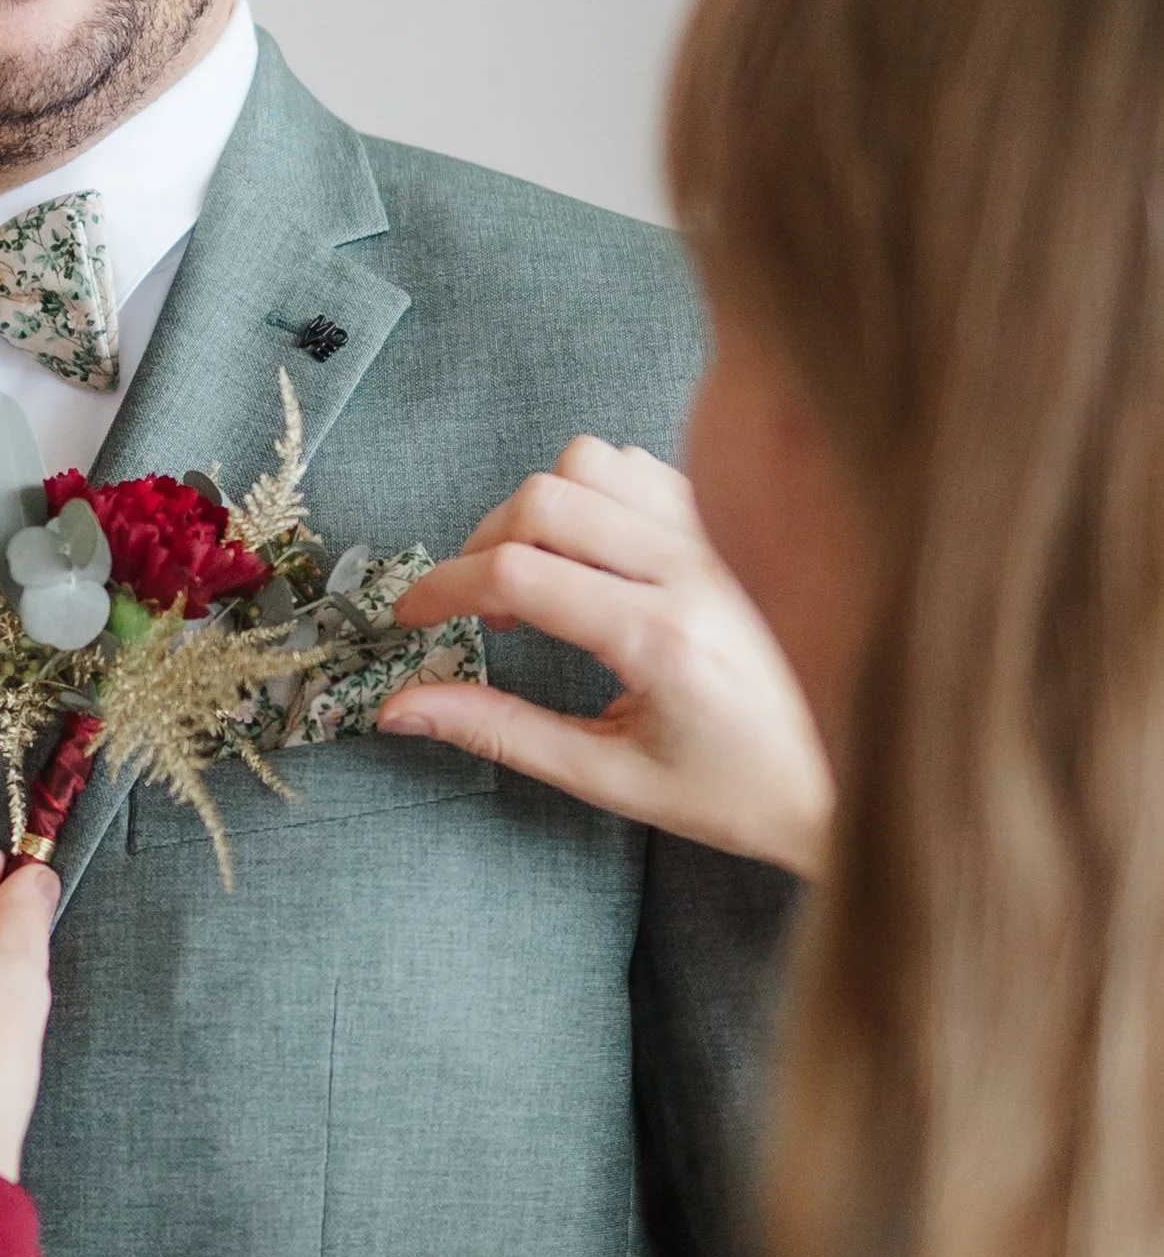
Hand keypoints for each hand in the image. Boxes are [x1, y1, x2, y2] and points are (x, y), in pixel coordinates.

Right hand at [378, 438, 832, 878]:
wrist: (853, 786)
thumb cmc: (738, 794)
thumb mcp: (609, 777)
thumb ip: (500, 731)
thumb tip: (401, 708)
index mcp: (661, 640)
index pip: (516, 572)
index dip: (440, 587)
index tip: (410, 617)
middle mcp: (695, 571)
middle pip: (545, 499)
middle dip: (479, 544)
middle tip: (477, 606)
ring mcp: (722, 538)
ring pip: (593, 462)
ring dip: (538, 508)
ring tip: (535, 573)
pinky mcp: (737, 527)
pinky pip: (643, 467)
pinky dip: (594, 494)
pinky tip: (594, 556)